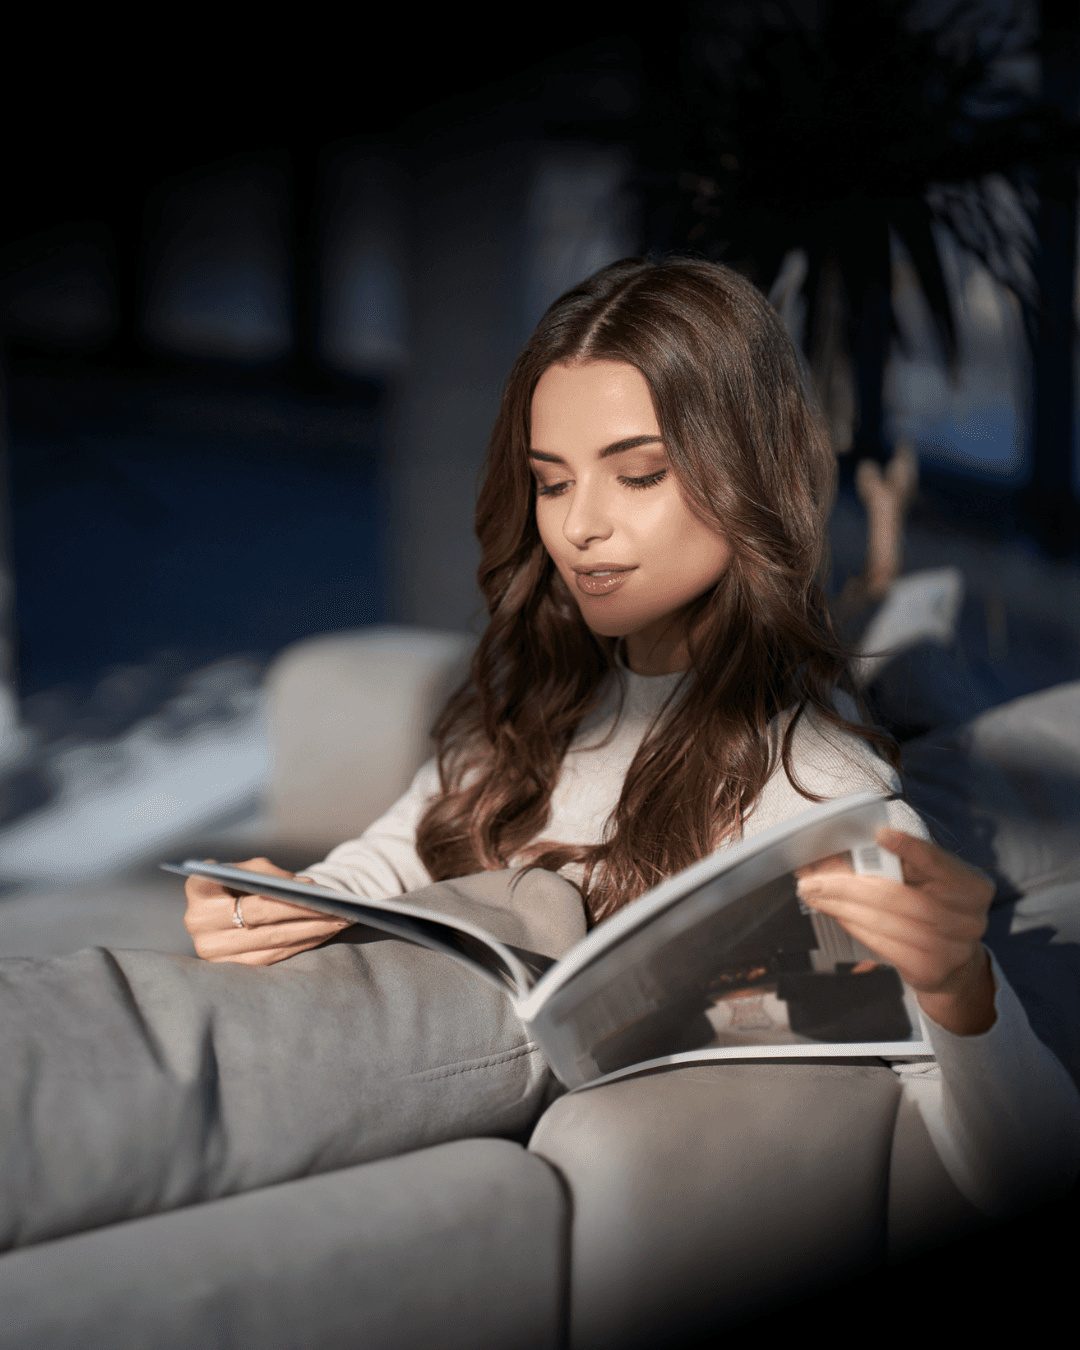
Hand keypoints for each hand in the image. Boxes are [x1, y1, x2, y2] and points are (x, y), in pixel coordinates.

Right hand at [184, 857, 351, 965]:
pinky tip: (322, 936)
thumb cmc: (235, 877)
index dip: (293, 904)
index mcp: (199, 890)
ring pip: (271, 946)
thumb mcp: (247, 866)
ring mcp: (210, 950)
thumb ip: (272, 874)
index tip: (326, 900)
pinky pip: (269, 959)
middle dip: (310, 921)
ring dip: (310, 935)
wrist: (215, 901)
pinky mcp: (225, 966)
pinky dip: (299, 946)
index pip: (256, 904)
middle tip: (344, 914)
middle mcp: (198, 924)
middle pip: (267, 928)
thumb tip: (308, 889)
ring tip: (340, 924)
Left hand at [795, 829, 995, 1035]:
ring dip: (841, 904)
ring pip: (884, 920)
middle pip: (898, 895)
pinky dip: (852, 924)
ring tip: (815, 893)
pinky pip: (881, 943)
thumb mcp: (929, 883)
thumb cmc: (935, 910)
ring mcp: (951, 948)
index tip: (881, 835)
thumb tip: (843, 850)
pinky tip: (835, 912)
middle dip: (848, 884)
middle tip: (814, 877)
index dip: (910, 848)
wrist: (954, 962)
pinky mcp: (929, 969)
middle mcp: (967, 918)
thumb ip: (899, 865)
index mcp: (971, 886)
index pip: (937, 862)